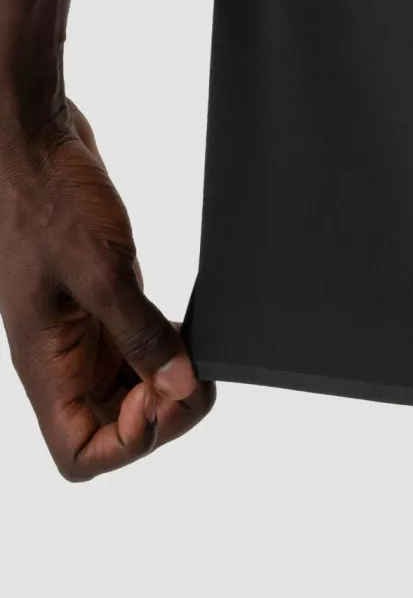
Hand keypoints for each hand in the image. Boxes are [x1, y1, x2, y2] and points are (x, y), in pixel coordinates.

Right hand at [0, 100, 214, 480]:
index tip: (167, 395)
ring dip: (166, 382)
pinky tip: (185, 328)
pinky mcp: (100, 301)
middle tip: (195, 372)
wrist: (30, 144)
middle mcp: (62, 358)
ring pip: (127, 388)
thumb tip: (180, 386)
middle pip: (114, 426)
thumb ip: (140, 333)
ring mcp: (81, 331)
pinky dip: (164, 347)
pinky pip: (134, 346)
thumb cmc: (45, 200)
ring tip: (197, 352)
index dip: (132, 442)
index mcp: (46, 366)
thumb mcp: (101, 270)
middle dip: (162, 413)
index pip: (82, 453)